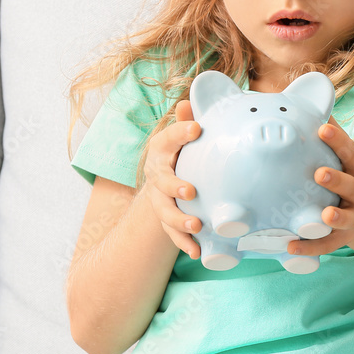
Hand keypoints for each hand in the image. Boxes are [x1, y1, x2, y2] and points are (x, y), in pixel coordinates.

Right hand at [140, 99, 203, 258]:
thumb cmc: (186, 148)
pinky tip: (197, 252)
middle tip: (190, 192)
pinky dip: (183, 243)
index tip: (197, 128)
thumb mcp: (187, 131)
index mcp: (162, 148)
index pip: (168, 138)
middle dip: (174, 186)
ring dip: (178, 221)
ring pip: (164, 211)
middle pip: (161, 181)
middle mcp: (156, 173)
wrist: (171, 173)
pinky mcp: (167, 218)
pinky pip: (172, 233)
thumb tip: (190, 101)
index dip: (180, 132)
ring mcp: (159, 198)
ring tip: (196, 227)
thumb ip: (189, 119)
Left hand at [288, 116, 353, 256]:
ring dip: (335, 217)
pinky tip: (291, 245)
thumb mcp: (344, 157)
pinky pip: (326, 245)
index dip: (339, 141)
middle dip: (337, 179)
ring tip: (324, 215)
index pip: (351, 152)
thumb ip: (331, 133)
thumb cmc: (345, 175)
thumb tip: (308, 97)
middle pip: (352, 185)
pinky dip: (310, 246)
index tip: (322, 129)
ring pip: (345, 218)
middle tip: (319, 173)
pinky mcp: (343, 239)